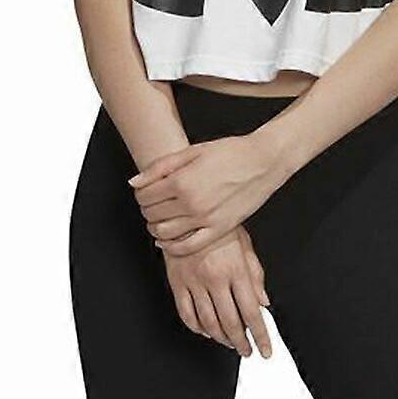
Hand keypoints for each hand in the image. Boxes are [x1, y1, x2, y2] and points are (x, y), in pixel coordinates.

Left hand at [129, 132, 286, 255]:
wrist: (263, 161)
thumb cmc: (230, 152)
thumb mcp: (192, 151)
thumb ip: (160, 167)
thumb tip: (134, 183)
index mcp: (182, 181)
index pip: (144, 196)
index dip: (140, 194)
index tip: (145, 190)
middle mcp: (191, 203)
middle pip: (152, 214)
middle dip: (147, 208)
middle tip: (154, 202)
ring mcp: (205, 220)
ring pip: (164, 233)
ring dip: (156, 227)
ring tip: (161, 218)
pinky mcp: (219, 230)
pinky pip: (187, 247)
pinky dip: (172, 247)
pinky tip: (168, 240)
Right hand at [161, 223, 273, 358]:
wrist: (187, 210)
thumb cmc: (219, 226)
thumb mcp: (245, 244)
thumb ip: (255, 274)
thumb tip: (264, 301)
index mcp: (235, 269)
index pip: (252, 312)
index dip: (260, 335)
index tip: (265, 350)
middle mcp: (215, 278)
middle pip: (231, 323)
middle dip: (241, 343)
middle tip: (247, 351)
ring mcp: (195, 282)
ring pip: (209, 323)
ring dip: (221, 339)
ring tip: (229, 343)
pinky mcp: (178, 282)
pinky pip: (187, 314)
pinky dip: (197, 328)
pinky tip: (205, 331)